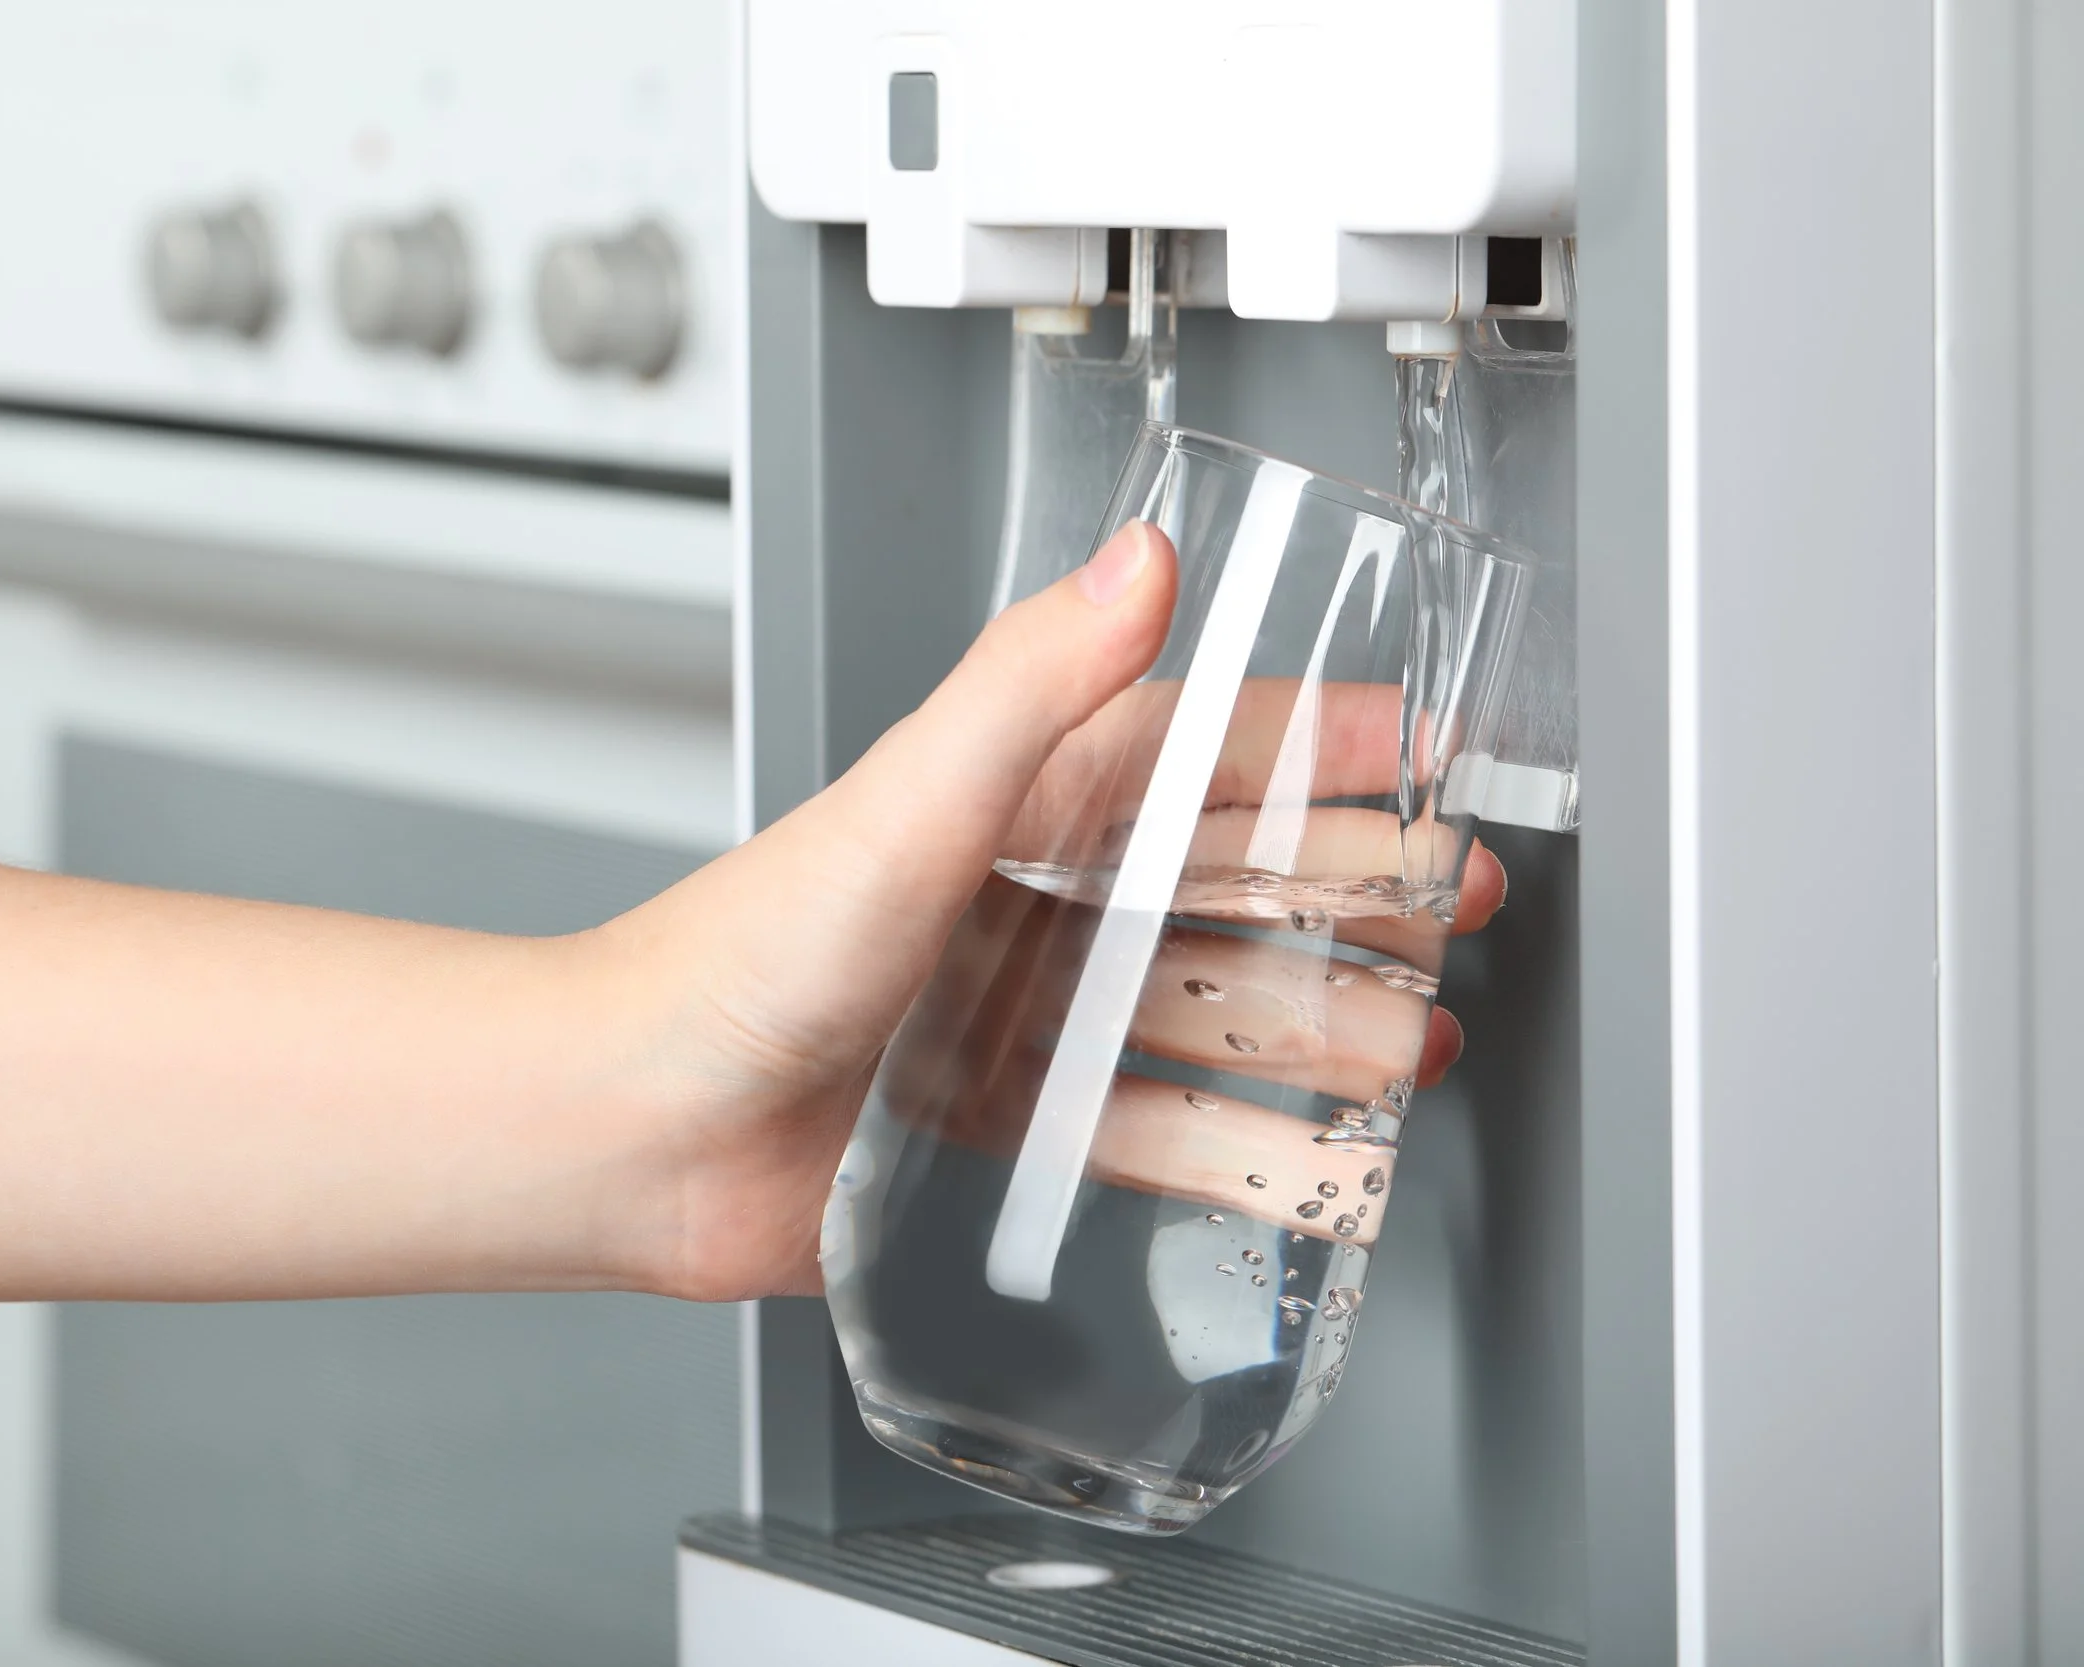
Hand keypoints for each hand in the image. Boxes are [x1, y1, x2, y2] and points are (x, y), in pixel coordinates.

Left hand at [605, 523, 1505, 1302]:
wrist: (633, 1130)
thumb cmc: (732, 961)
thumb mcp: (907, 802)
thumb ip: (1026, 685)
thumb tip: (1139, 560)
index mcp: (1013, 800)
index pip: (1203, 748)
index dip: (1322, 741)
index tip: (1424, 748)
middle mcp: (1025, 901)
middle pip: (1227, 884)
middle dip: (1352, 889)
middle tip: (1450, 905)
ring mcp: (1017, 1019)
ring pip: (1205, 1011)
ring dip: (1317, 1023)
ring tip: (1411, 1045)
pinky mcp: (999, 1129)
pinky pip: (1147, 1133)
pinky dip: (1236, 1148)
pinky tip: (1304, 1161)